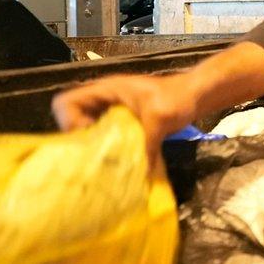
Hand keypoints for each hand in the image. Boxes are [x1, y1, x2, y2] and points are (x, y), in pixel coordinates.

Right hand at [52, 73, 196, 164]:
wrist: (196, 95)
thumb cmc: (178, 97)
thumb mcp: (161, 117)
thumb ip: (148, 141)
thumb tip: (142, 173)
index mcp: (107, 90)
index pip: (67, 102)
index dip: (68, 121)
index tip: (87, 136)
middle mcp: (105, 101)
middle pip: (73, 119)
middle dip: (80, 139)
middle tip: (95, 155)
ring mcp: (114, 112)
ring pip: (89, 131)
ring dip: (93, 146)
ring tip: (105, 162)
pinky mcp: (124, 124)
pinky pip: (106, 137)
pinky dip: (108, 149)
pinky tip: (119, 163)